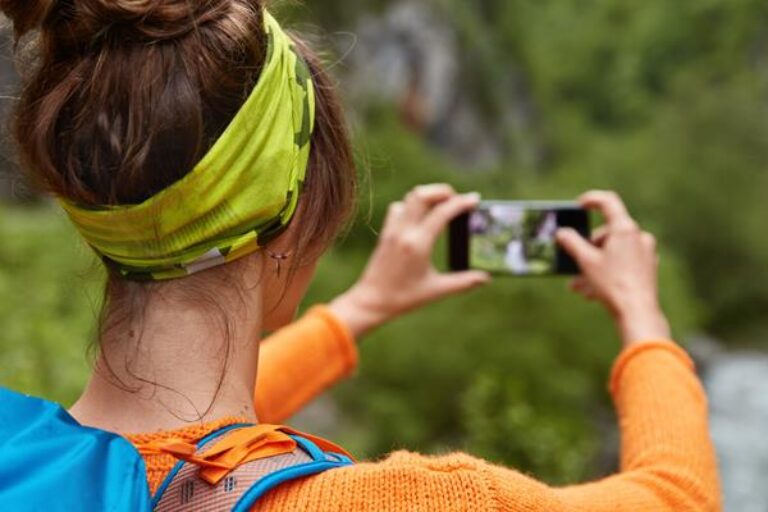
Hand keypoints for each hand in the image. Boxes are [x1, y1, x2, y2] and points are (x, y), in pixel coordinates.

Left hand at [330, 184, 490, 337]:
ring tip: (442, 206)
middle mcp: (404, 232)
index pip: (442, 212)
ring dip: (427, 196)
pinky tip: (420, 218)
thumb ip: (463, 282)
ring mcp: (392, 230)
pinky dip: (412, 205)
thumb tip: (485, 278)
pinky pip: (398, 208)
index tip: (475, 199)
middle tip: (457, 199)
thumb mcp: (436, 291)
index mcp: (418, 244)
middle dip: (443, 191)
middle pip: (422, 194)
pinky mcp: (385, 233)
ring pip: (410, 198)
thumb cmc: (403, 298)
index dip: (461, 202)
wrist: (371, 301)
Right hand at [556, 191, 670, 347]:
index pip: (608, 202)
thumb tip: (562, 232)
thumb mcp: (586, 261)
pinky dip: (607, 272)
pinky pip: (623, 264)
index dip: (591, 200)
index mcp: (625, 229)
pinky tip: (594, 291)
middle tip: (574, 263)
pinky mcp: (648, 267)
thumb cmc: (612, 284)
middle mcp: (639, 236)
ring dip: (594, 266)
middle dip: (588, 248)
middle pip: (607, 233)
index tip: (579, 205)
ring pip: (613, 252)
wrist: (638, 313)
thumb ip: (571, 243)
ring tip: (579, 286)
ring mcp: (646, 252)